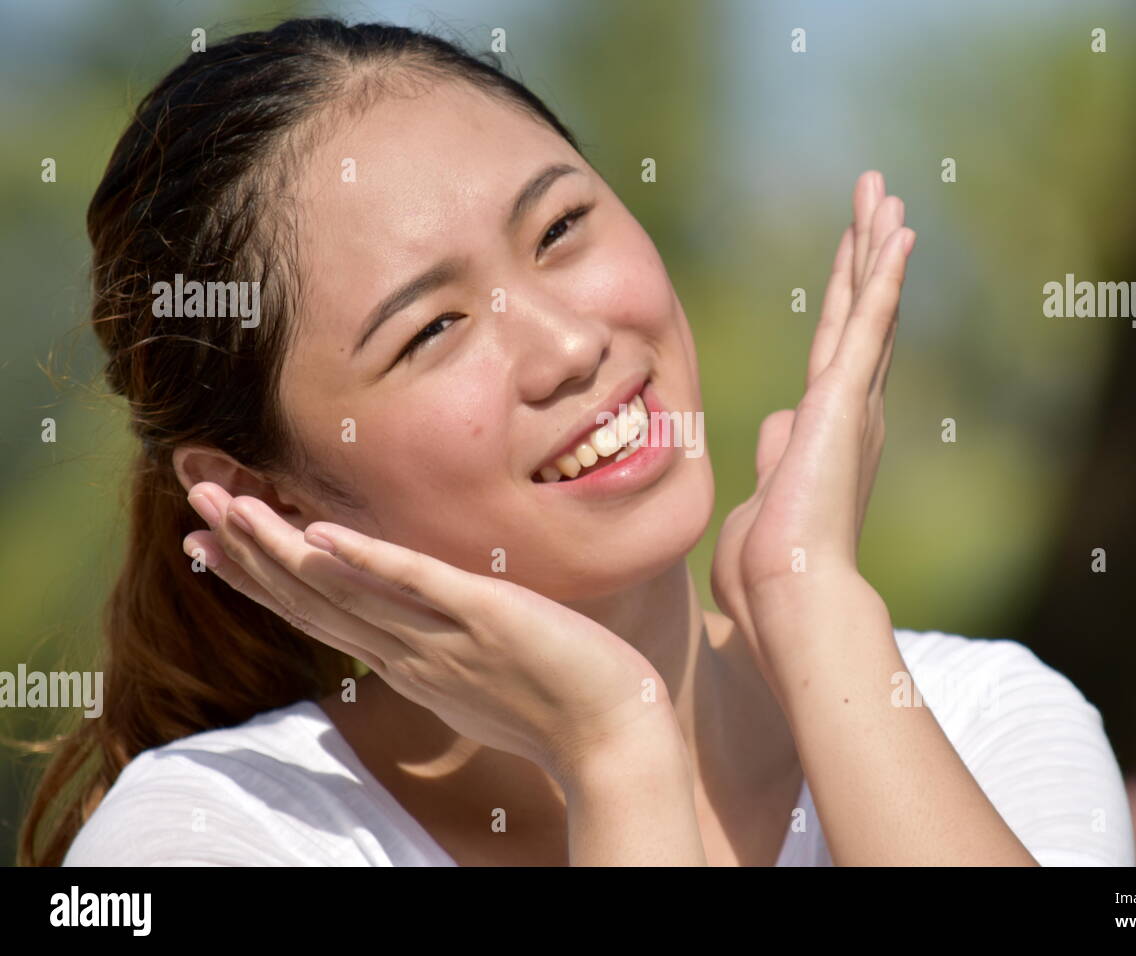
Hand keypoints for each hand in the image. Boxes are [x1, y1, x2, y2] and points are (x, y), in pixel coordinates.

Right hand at [181, 482, 677, 785]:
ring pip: (346, 591)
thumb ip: (443, 644)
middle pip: (313, 600)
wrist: (616, 738)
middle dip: (248, 554)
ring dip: (282, 549)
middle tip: (191, 507)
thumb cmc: (559, 705)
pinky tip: (322, 536)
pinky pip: (419, 585)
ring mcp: (445, 637)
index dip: (260, 580)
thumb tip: (421, 618)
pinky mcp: (489, 616)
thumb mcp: (481, 674)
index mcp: (407, 662)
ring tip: (229, 506)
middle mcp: (410, 653)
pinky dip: (369, 561)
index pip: (320, 615)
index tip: (209, 546)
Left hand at [710, 170, 912, 674]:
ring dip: (876, 247)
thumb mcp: (768, 496)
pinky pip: (870, 321)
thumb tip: (778, 426)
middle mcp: (852, 411)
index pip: (838, 351)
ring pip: (868, 306)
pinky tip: (897, 230)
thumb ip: (778, 456)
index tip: (851, 260)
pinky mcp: (845, 398)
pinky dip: (884, 275)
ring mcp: (853, 403)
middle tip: (878, 201)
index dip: (846, 302)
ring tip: (885, 194)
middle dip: (866, 255)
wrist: (787, 596)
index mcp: (830, 433)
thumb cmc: (769, 569)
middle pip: (861, 315)